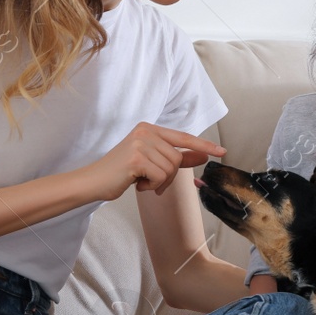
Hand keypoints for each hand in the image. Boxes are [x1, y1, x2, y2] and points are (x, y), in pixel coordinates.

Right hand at [85, 123, 225, 199]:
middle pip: (178, 159)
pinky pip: (160, 177)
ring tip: (140, 179)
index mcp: (149, 128)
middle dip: (168, 176)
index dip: (204, 145)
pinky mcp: (136, 158)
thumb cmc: (121, 172)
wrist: (92, 181)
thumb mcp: (151, 162)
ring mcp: (140, 143)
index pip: (183, 137)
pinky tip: (135, 182)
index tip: (222, 151)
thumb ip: (177, 157)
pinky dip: (150, 186)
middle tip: (149, 180)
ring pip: (171, 169)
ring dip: (158, 182)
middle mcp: (146, 131)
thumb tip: (203, 155)